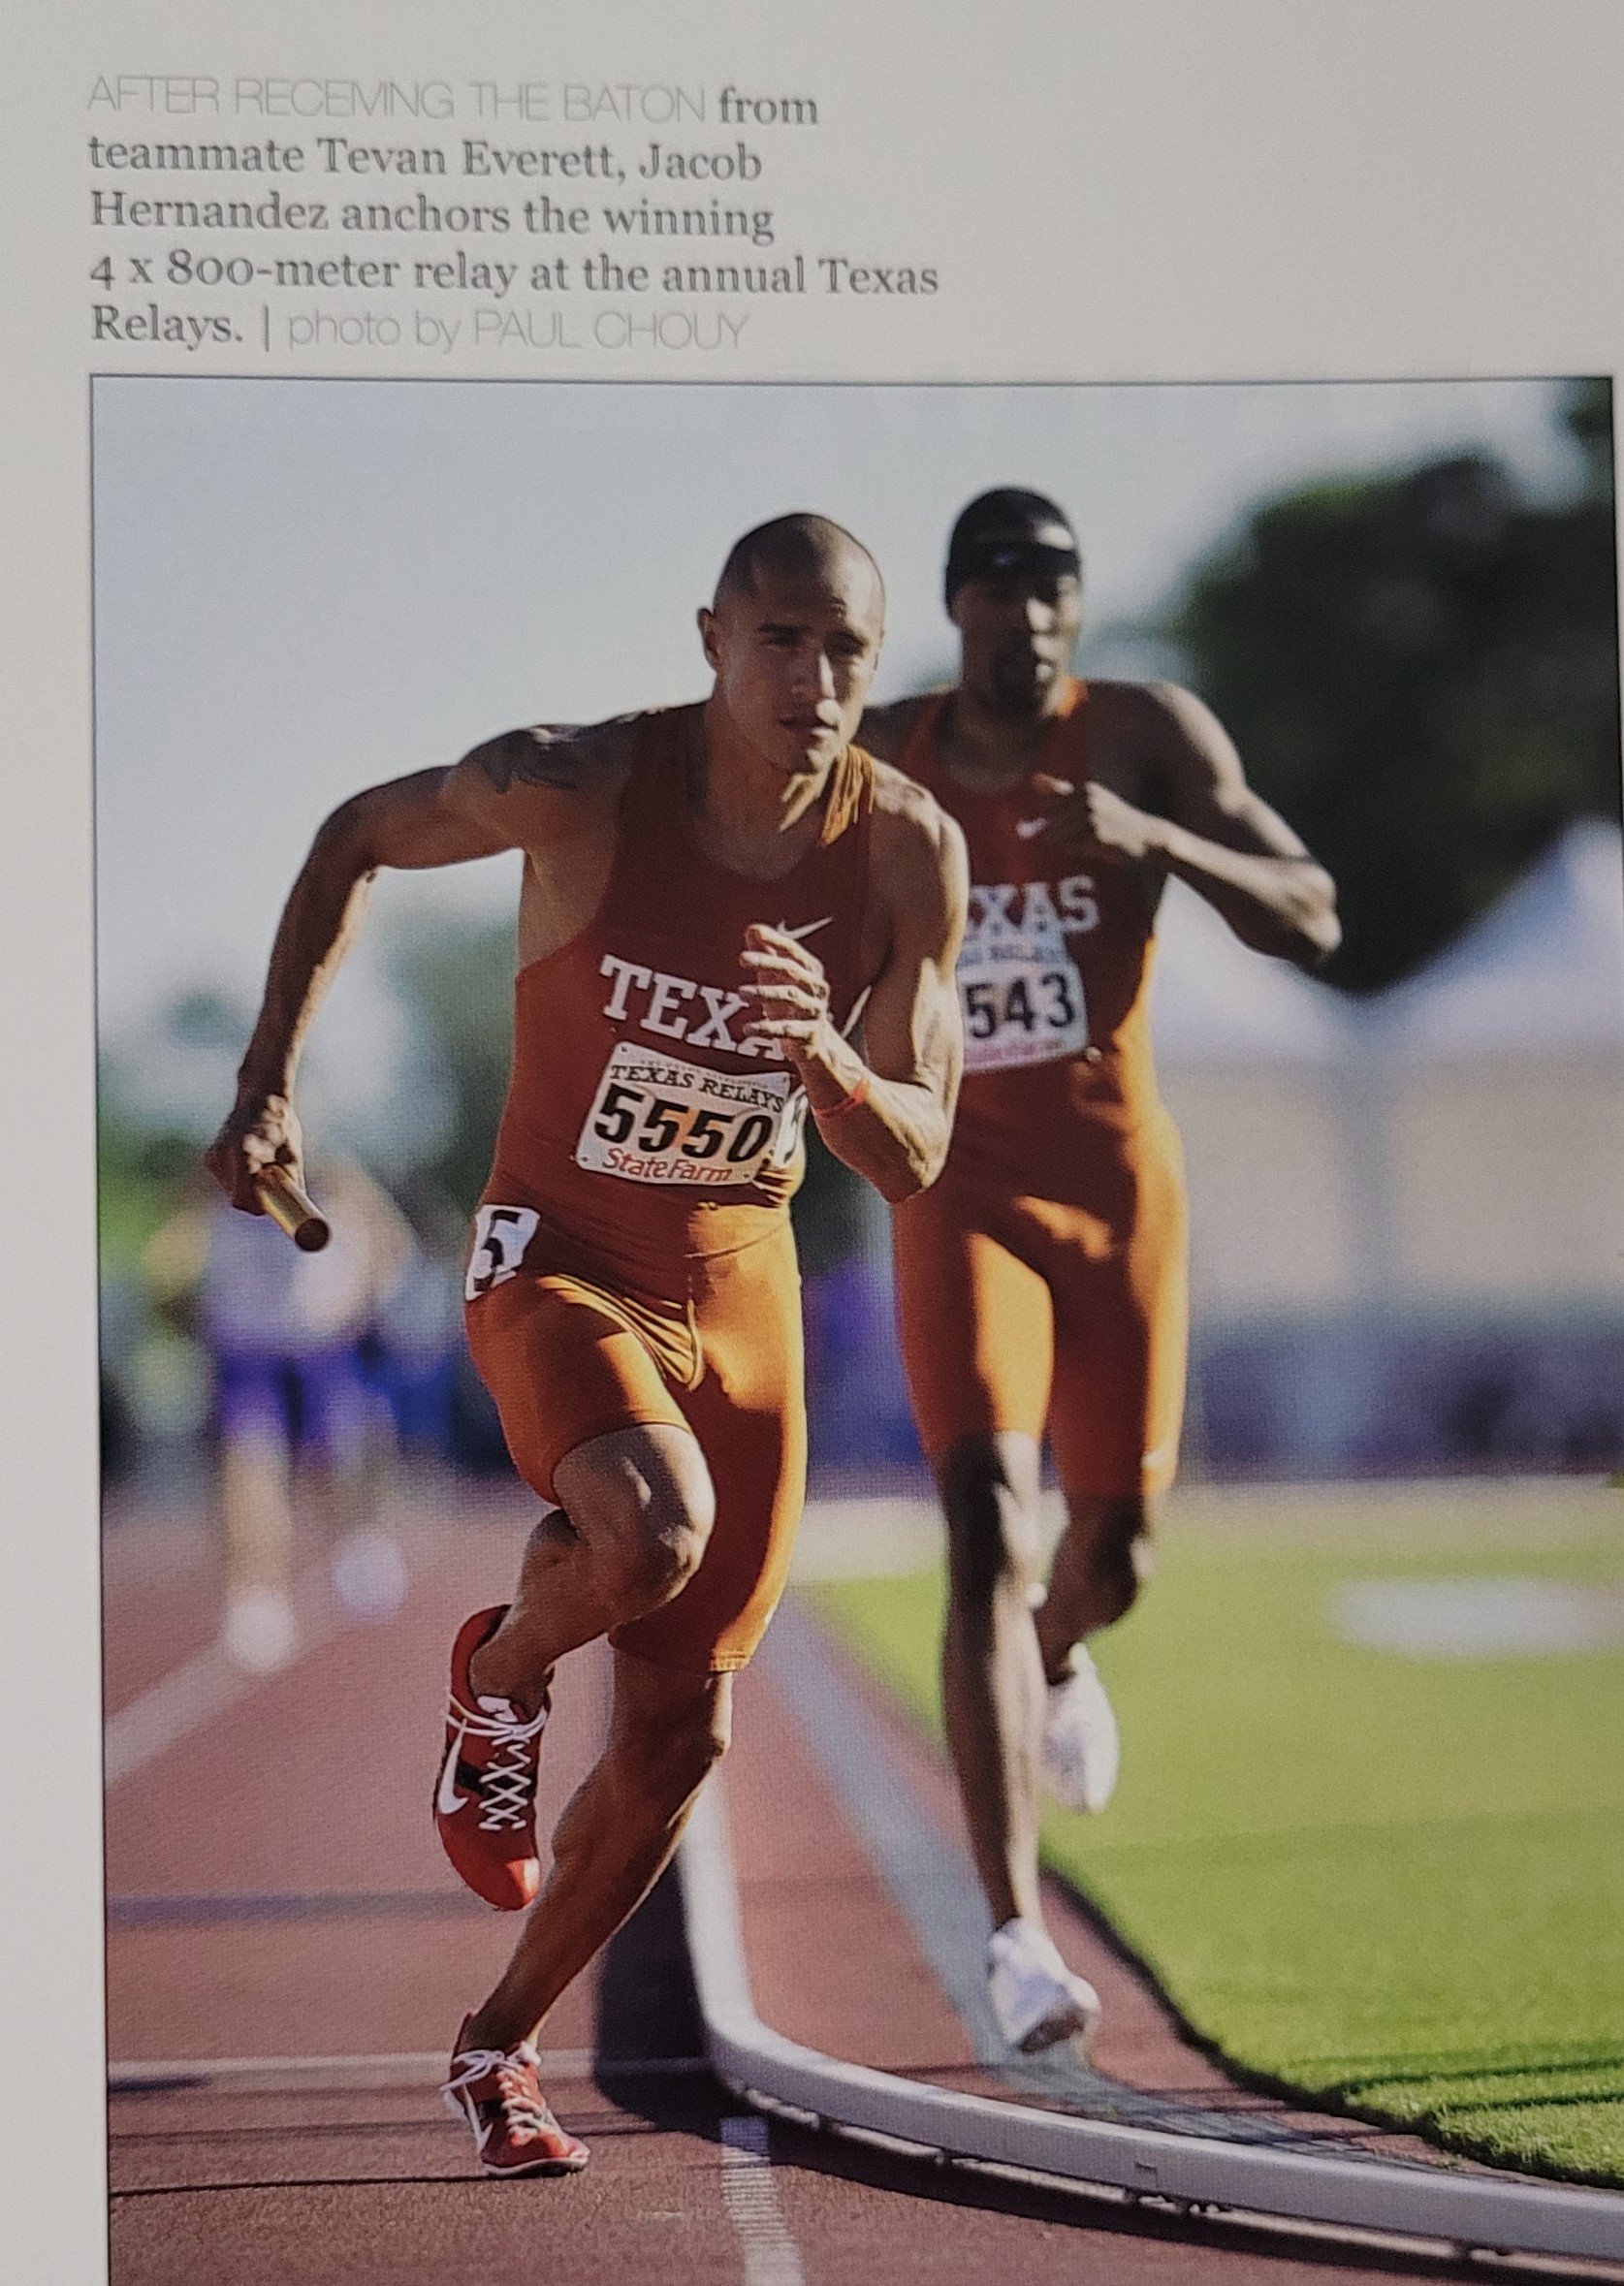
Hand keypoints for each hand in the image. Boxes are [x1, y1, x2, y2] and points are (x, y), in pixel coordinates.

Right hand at [204, 1090, 304, 1213]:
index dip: (258, 1206)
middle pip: (238, 1197)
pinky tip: (250, 1159)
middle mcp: (223, 1154)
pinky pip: (227, 1181)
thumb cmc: (281, 1124)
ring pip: (232, 1190)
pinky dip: (240, 1178)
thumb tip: (296, 1208)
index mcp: (243, 1152)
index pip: (242, 1200)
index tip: (272, 1201)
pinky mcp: (211, 1158)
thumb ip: (292, 1181)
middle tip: (272, 1179)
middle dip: (256, 1195)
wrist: (260, 1098)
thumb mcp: (293, 1152)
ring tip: (262, 1163)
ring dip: (248, 1186)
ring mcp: (214, 1156)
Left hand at [738, 923, 836, 1068]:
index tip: (755, 932)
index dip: (775, 940)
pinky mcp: (809, 1034)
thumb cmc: (791, 1005)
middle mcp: (816, 987)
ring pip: (790, 997)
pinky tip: (747, 1028)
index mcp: (810, 970)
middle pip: (791, 970)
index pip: (792, 950)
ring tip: (741, 993)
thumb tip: (752, 930)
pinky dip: (766, 1028)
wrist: (814, 1044)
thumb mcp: (778, 980)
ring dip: (764, 993)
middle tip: (742, 958)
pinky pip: (787, 1029)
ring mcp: (814, 1011)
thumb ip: (766, 954)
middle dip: (767, 962)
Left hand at [1031, 774, 1166, 864]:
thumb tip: (1033, 778)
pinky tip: (1092, 847)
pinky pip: (1067, 846)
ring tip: (1088, 841)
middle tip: (1084, 836)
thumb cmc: (1116, 821)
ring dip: (1067, 844)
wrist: (1148, 838)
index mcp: (1084, 790)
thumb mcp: (1091, 799)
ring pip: (1053, 835)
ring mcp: (1091, 816)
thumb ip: (1061, 790)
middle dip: (1060, 834)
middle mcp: (1087, 799)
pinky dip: (1075, 851)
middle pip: (1049, 823)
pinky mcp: (1095, 835)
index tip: (1077, 825)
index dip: (1058, 821)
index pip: (1048, 807)